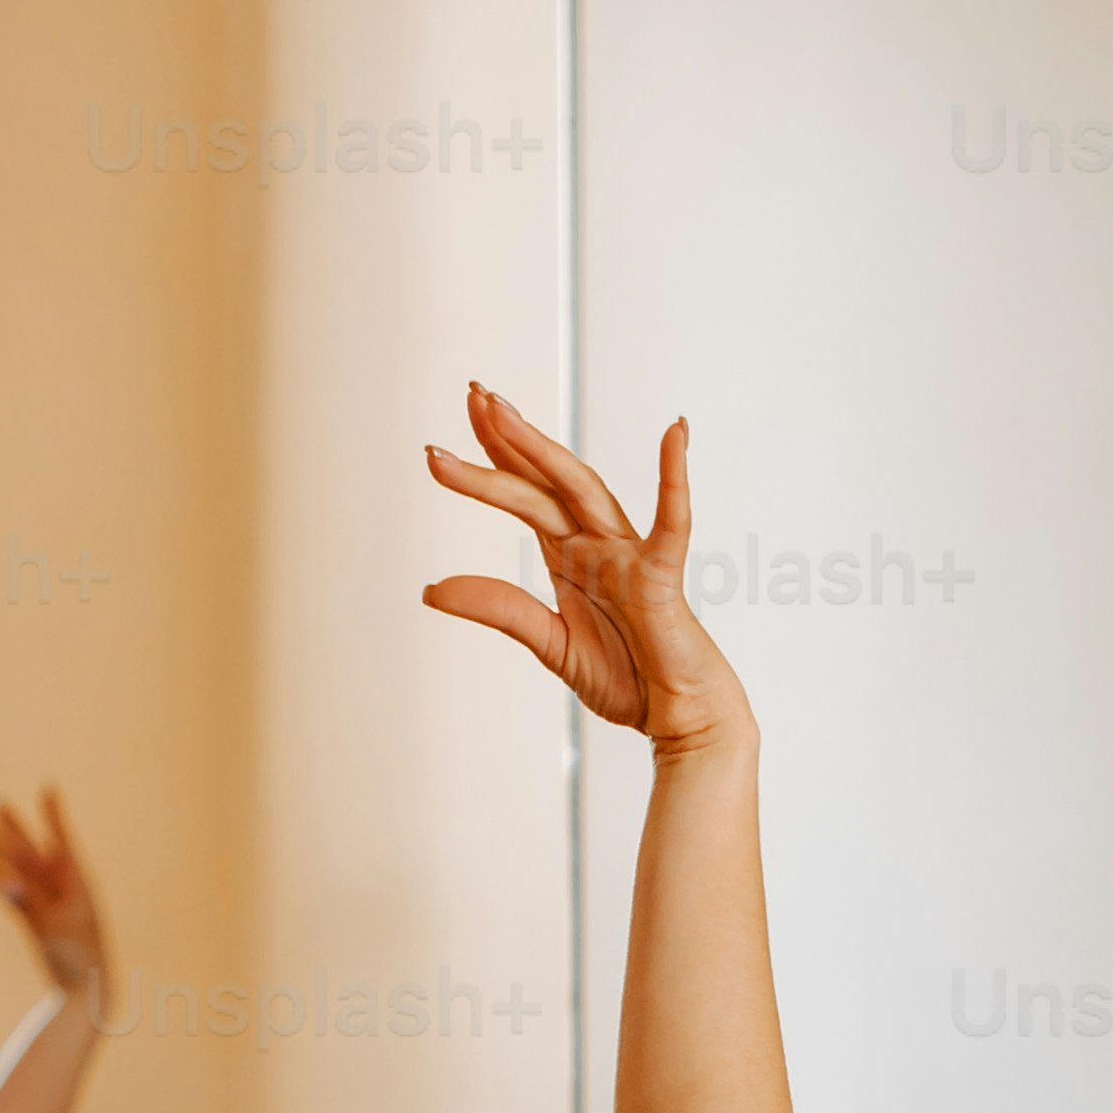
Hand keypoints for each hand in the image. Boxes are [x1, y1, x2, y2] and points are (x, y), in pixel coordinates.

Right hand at [0, 790, 108, 1005]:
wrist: (85, 988)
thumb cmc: (78, 956)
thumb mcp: (53, 928)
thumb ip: (26, 902)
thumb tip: (2, 882)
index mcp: (76, 883)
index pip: (61, 841)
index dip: (53, 815)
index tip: (48, 788)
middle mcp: (60, 889)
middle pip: (32, 850)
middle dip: (14, 828)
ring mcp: (46, 903)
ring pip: (19, 870)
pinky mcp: (35, 920)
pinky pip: (14, 894)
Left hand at [424, 383, 749, 755]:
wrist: (680, 717)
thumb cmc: (629, 678)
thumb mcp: (551, 644)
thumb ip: (501, 609)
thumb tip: (432, 589)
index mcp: (570, 556)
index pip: (524, 495)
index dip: (490, 458)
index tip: (446, 432)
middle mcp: (597, 543)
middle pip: (542, 482)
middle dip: (506, 440)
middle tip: (471, 395)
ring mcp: (630, 554)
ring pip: (582, 490)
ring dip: (542, 450)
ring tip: (502, 413)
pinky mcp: (663, 577)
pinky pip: (673, 523)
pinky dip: (675, 480)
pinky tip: (675, 434)